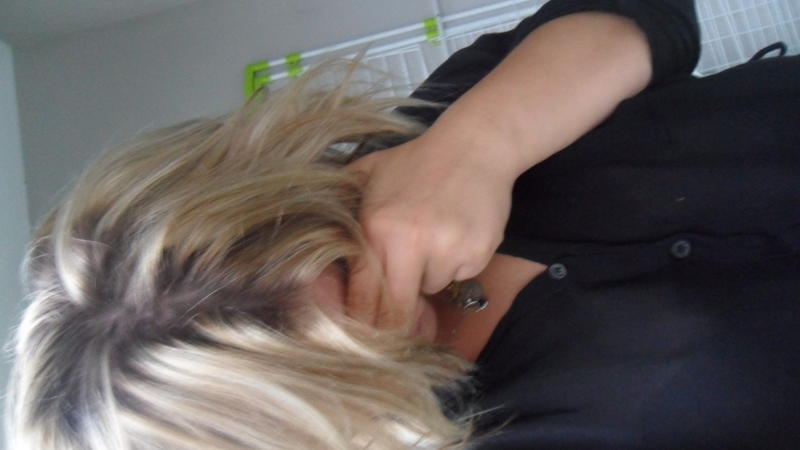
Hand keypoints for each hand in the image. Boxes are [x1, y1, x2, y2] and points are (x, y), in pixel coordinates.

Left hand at [344, 132, 515, 333]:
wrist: (475, 144)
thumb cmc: (416, 162)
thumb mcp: (366, 175)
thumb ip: (337, 213)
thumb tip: (310, 258)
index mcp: (376, 228)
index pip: (363, 300)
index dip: (363, 325)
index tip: (365, 331)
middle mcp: (410, 242)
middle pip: (397, 313)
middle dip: (397, 322)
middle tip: (401, 314)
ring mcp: (448, 250)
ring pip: (429, 291)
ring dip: (427, 277)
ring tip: (433, 236)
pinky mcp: (478, 253)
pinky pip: (459, 277)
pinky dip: (456, 265)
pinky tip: (456, 232)